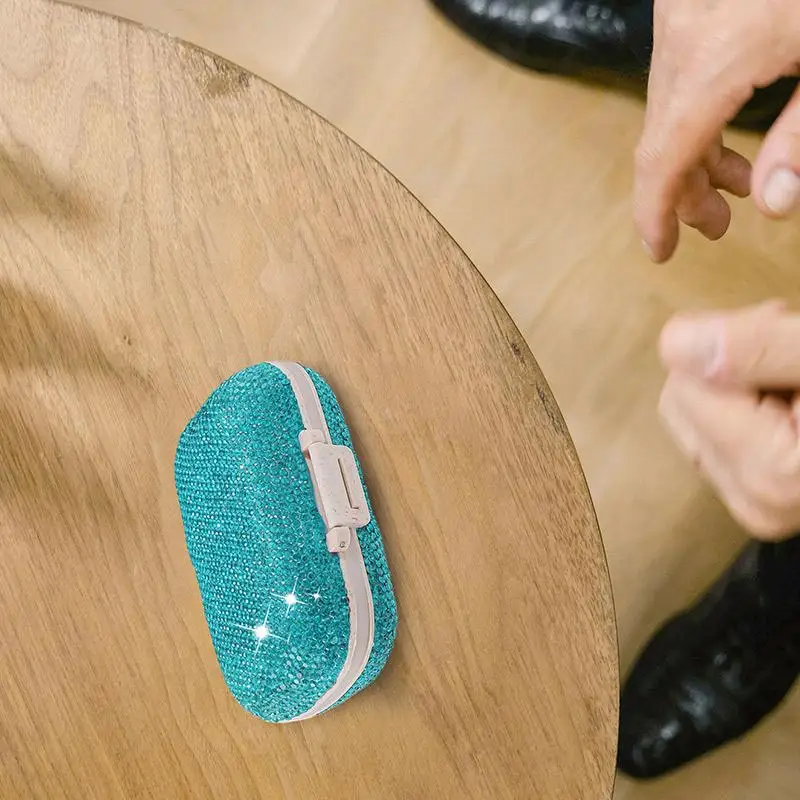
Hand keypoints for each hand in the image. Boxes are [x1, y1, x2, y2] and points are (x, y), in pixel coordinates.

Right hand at [635, 0, 799, 262]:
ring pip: (668, 104)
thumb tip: (773, 204)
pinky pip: (680, 71)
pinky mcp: (691, 1)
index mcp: (717, 54)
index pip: (663, 156)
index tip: (659, 250)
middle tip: (717, 226)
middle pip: (662, 133)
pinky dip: (697, 110)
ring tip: (733, 185)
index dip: (656, 212)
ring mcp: (682, 12)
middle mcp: (684, 33)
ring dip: (693, 151)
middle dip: (685, 188)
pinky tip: (728, 129)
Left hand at [658, 302, 799, 539]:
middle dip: (729, 362)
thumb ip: (758, 348)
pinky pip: (712, 435)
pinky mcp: (759, 501)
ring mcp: (757, 508)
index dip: (734, 339)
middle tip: (797, 356)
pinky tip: (792, 403)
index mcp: (774, 473)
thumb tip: (674, 345)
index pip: (685, 379)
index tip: (788, 331)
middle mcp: (757, 504)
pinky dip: (743, 407)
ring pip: (693, 414)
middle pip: (682, 398)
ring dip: (737, 382)